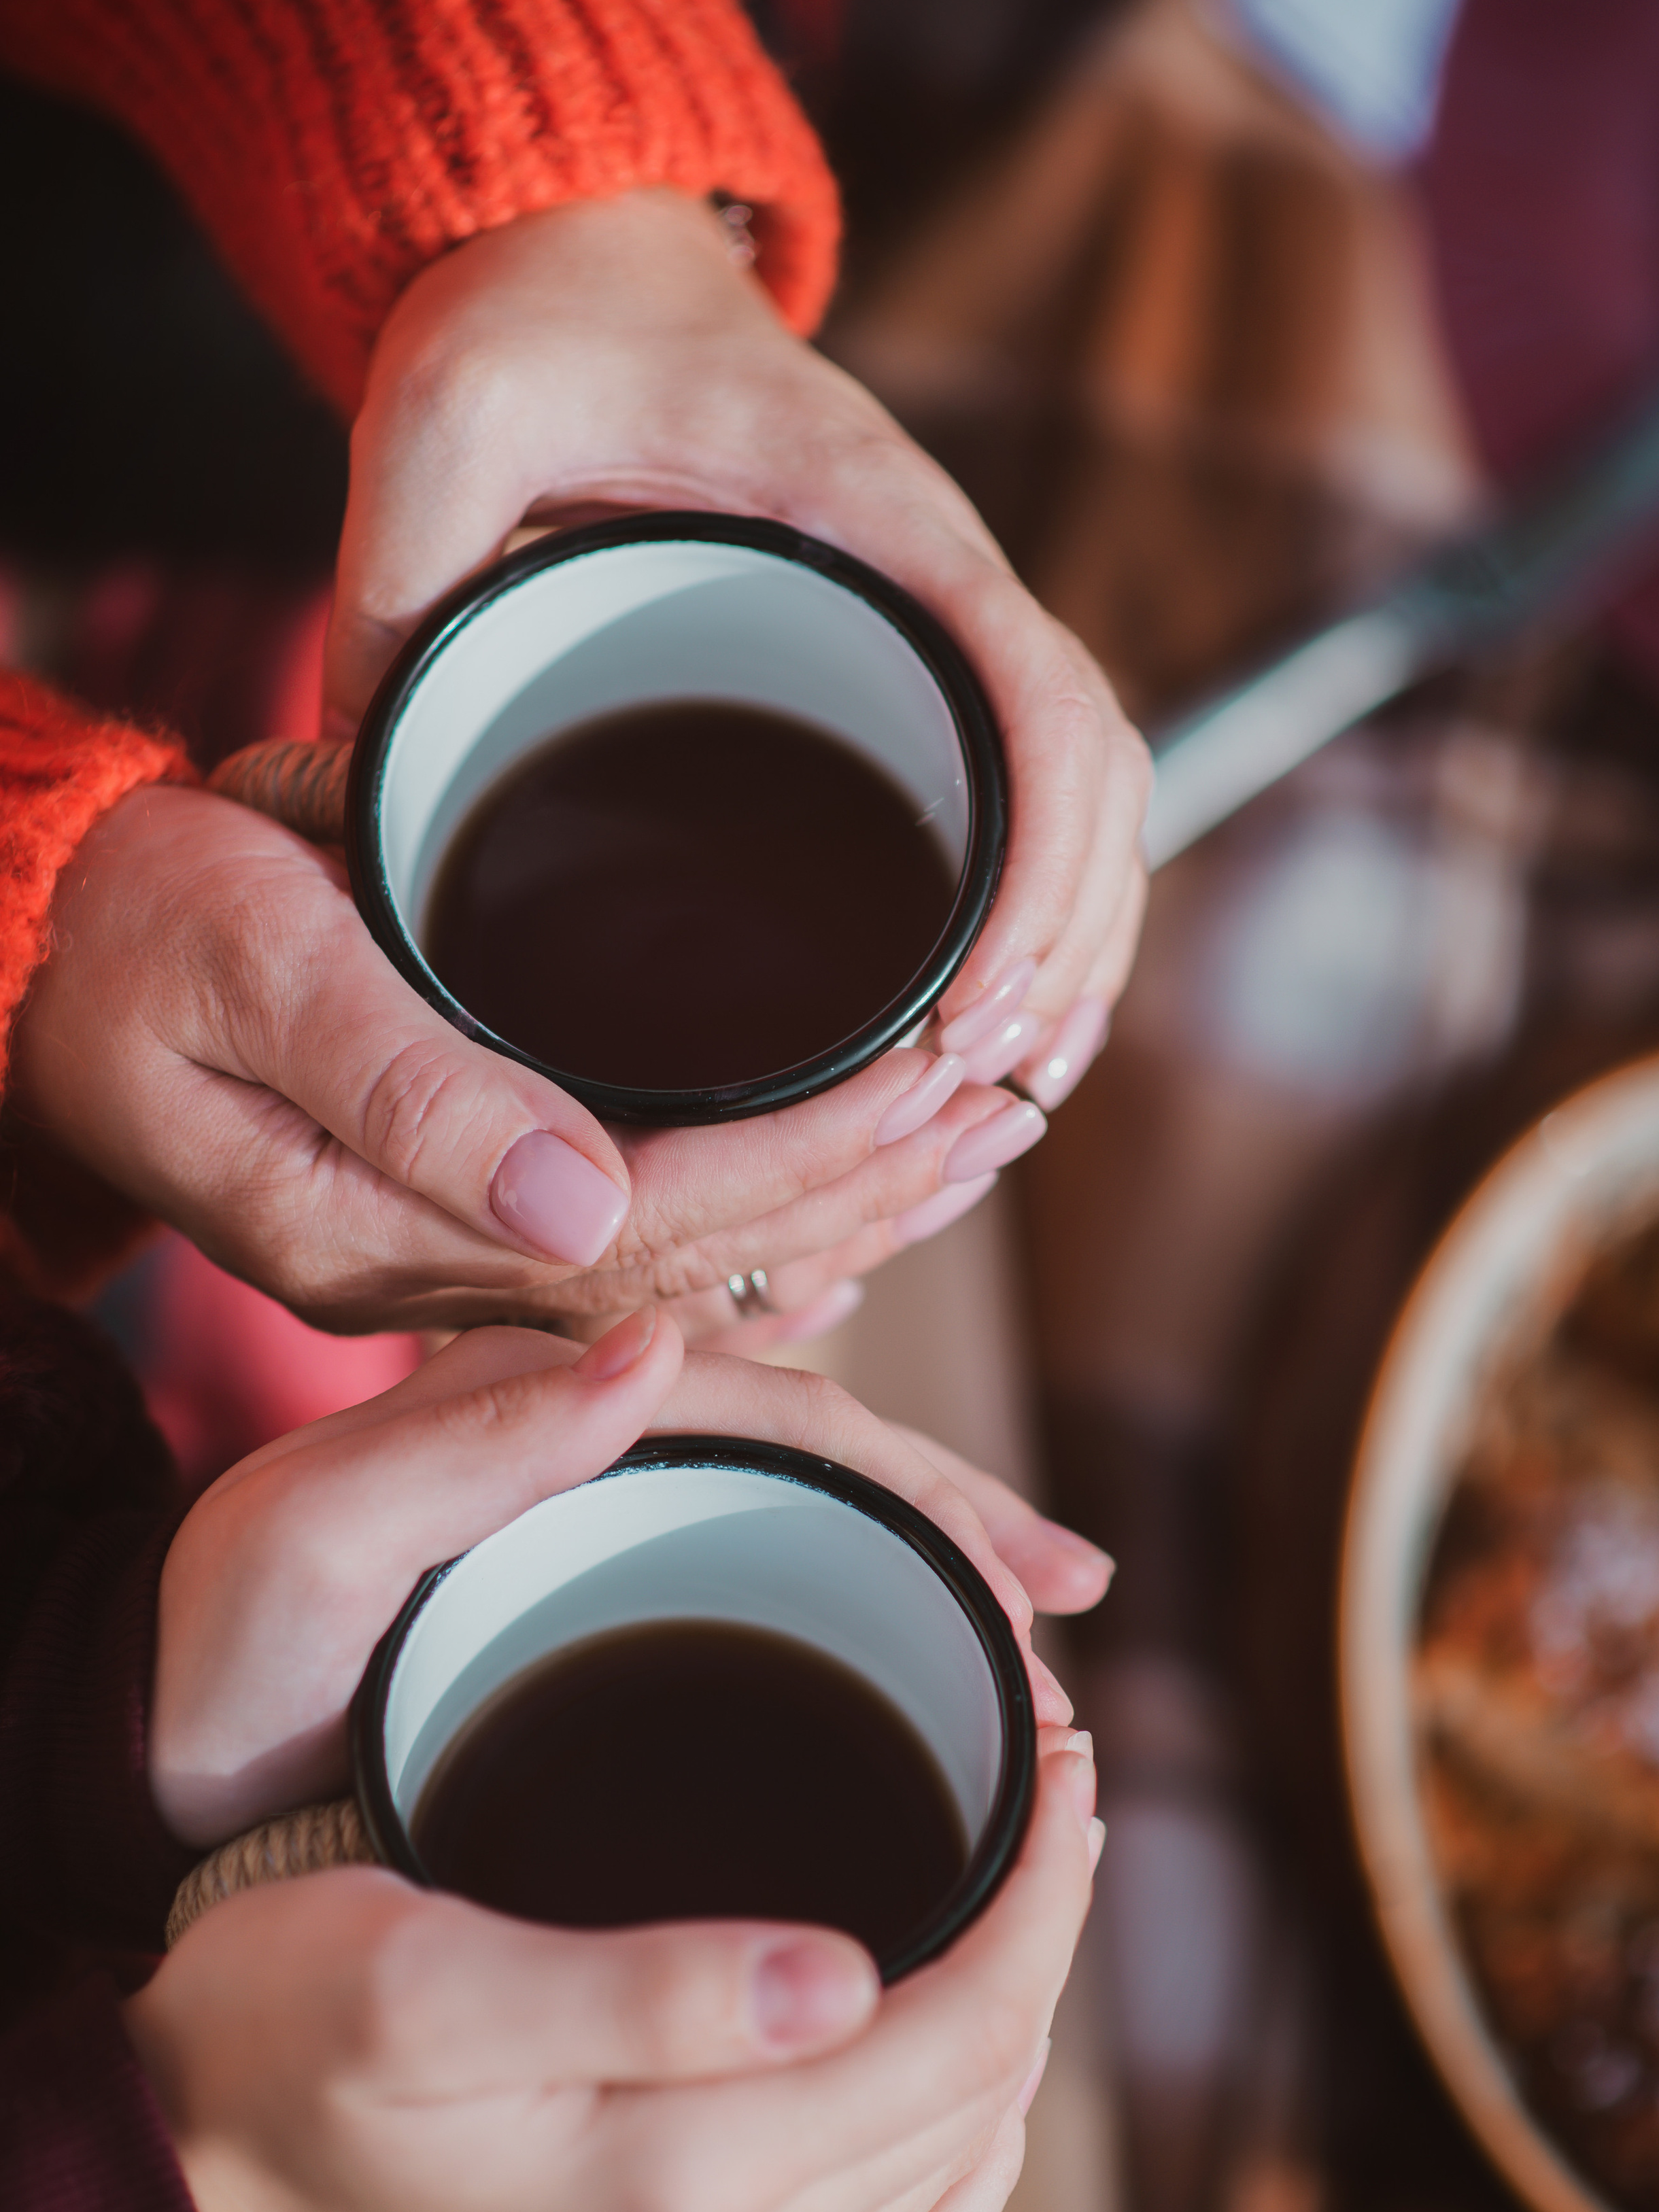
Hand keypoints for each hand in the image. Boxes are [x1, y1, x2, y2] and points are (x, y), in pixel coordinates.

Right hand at [8, 785, 1041, 1336]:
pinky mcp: (474, 1222)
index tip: (933, 1074)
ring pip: (694, 1274)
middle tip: (1009, 1099)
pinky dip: (778, 1214)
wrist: (54, 971)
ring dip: (849, 1210)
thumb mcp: (240, 965)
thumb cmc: (134, 934)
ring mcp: (459, 1264)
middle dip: (867, 1189)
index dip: (805, 1153)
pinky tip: (873, 1192)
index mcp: (382, 1228)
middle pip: (700, 1268)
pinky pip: (656, 1248)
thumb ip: (398, 1080)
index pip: (650, 1220)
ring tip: (985, 1137)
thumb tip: (577, 1202)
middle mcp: (438, 1277)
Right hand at [123, 1733, 1096, 2211]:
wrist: (191, 2189)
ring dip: (1018, 2027)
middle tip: (1062, 1780)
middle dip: (1049, 1931)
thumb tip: (848, 1978)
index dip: (1045, 1893)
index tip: (1067, 1758)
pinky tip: (946, 2054)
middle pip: (981, 2101)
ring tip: (1026, 1888)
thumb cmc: (274, 2048)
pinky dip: (958, 2140)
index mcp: (674, 2186)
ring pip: (957, 2178)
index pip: (960, 2037)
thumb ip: (644, 1990)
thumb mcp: (421, 1980)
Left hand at [153, 1315, 1109, 1845]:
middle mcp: (579, 1434)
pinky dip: (854, 1595)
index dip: (909, 1473)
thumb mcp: (300, 1543)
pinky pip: (753, 1563)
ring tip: (1045, 1621)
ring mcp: (592, 1510)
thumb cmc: (209, 1663)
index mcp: (530, 1397)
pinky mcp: (591, 1582)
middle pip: (814, 1443)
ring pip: (802, 1503)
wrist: (142, 1767)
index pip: (764, 1404)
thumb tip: (657, 1345)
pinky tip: (920, 1647)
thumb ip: (456, 1442)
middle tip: (1073, 1595)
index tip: (1025, 1566)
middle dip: (958, 1508)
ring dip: (932, 1547)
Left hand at [327, 188, 1149, 1111]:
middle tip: (971, 1084)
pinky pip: (1027, 800)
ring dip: (1071, 952)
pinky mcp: (905, 671)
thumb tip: (372, 805)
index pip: (1042, 702)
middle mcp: (939, 580)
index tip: (966, 1011)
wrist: (584, 263)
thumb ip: (398, 583)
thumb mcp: (444, 418)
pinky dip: (1036, 915)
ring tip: (999, 1091)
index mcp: (876, 522)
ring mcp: (935, 629)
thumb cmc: (532, 325)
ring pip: (1086, 803)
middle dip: (1065, 950)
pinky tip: (986, 1024)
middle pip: (1099, 782)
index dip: (1040, 873)